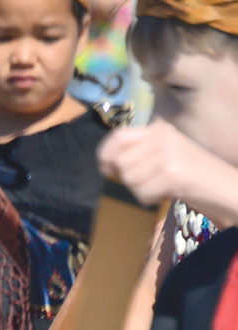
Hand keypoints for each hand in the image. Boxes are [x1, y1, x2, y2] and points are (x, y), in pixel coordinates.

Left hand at [97, 120, 211, 207]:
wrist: (226, 186)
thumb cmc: (195, 175)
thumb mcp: (166, 155)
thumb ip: (139, 153)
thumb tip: (106, 163)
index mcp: (160, 130)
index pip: (120, 135)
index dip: (105, 153)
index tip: (105, 168)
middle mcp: (163, 137)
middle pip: (121, 161)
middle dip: (128, 179)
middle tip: (148, 183)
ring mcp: (168, 154)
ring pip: (129, 178)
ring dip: (140, 191)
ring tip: (160, 188)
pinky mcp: (172, 173)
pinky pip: (142, 192)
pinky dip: (149, 199)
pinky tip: (165, 195)